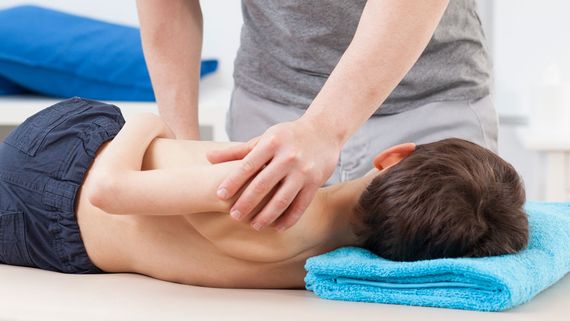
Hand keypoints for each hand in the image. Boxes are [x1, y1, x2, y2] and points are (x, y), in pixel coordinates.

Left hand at [207, 119, 340, 230]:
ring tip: (254, 226)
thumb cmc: (288, 136)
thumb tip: (208, 158)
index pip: (248, 164)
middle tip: (234, 216)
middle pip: (263, 184)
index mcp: (272, 143)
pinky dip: (289, 218)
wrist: (324, 130)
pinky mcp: (316, 182)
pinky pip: (301, 205)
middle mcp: (288, 157)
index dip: (233, 181)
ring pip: (282, 198)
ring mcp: (303, 171)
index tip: (220, 195)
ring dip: (267, 215)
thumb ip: (237, 151)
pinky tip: (277, 227)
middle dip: (247, 202)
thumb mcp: (264, 138)